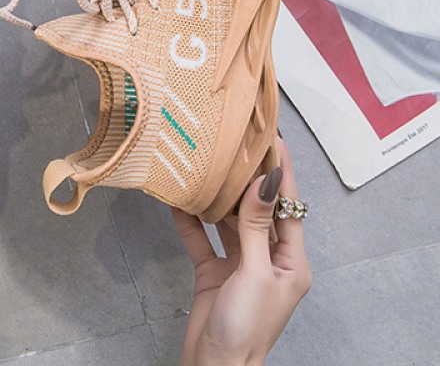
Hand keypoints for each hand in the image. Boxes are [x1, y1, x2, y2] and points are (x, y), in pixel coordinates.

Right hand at [172, 139, 311, 365]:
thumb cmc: (246, 329)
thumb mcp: (255, 273)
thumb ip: (254, 226)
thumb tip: (265, 183)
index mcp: (291, 263)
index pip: (288, 208)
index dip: (282, 173)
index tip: (275, 141)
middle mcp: (268, 260)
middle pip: (258, 210)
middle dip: (247, 179)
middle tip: (236, 145)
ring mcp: (240, 266)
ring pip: (229, 221)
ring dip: (218, 197)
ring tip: (207, 165)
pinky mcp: (214, 273)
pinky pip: (202, 239)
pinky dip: (190, 221)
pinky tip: (178, 200)